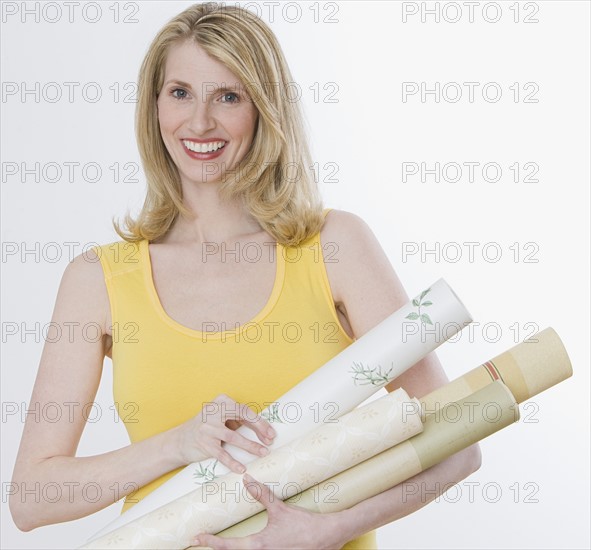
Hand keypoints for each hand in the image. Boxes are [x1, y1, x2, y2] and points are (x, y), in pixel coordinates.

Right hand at [173, 394, 275, 472]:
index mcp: (221, 401)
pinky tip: (242, 468)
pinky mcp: (203, 443)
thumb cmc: (208, 428)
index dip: (260, 422)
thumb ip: (238, 419)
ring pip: (233, 437)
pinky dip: (233, 462)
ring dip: (250, 446)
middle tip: (270, 441)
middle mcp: (213, 411)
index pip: (245, 410)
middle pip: (242, 418)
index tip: (271, 433)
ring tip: (263, 453)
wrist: (180, 440)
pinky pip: (221, 454)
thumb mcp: (221, 417)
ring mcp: (207, 428)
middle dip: (259, 430)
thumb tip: (264, 430)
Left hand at [191, 474, 349, 549]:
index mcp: (258, 546)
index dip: (210, 542)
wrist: (327, 536)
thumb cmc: (303, 524)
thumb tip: (247, 479)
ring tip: (220, 544)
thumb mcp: (280, 509)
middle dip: (217, 548)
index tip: (196, 537)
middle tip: (203, 540)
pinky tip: (245, 547)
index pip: (227, 546)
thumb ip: (261, 494)